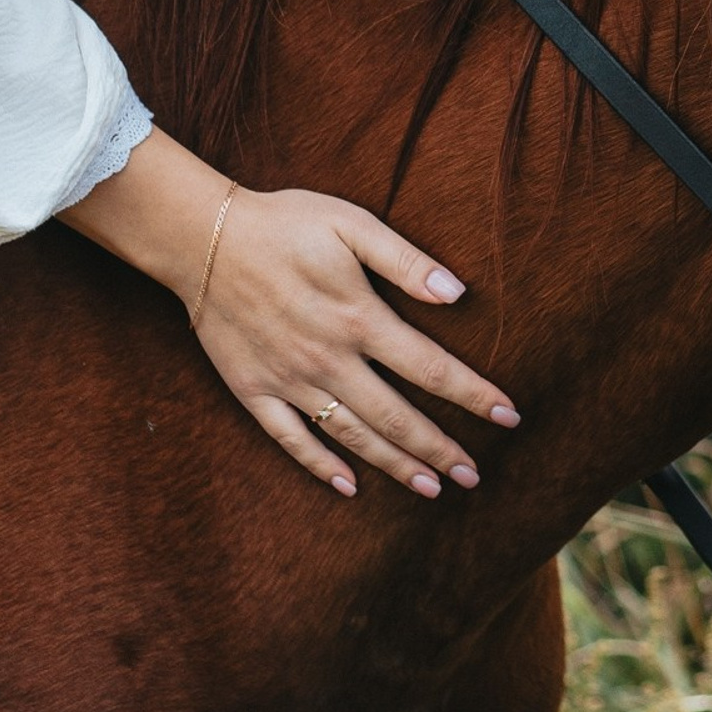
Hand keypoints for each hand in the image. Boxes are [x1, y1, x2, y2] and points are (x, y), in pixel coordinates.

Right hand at [192, 185, 517, 494]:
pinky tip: (347, 486)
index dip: (473, 395)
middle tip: (475, 476)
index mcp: (359, 319)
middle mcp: (328, 359)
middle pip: (397, 416)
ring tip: (430, 488)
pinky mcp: (253, 390)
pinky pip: (290, 439)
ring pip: (351, 435)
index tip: (509, 417)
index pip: (431, 368)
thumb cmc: (284, 223)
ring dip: (393, 465)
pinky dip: (320, 465)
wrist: (201, 237)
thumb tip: (457, 293)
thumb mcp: (351, 225)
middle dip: (441, 449)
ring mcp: (289, 380)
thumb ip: (405, 261)